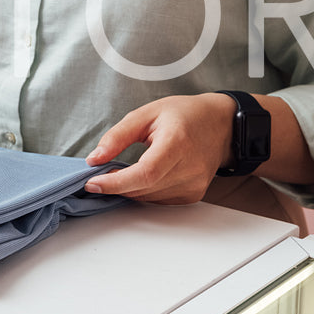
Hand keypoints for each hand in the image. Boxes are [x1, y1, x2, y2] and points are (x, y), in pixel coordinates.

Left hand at [82, 93, 236, 204]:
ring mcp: (194, 184)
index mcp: (177, 143)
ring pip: (148, 197)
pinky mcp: (193, 194)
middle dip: (116, 185)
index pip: (145, 173)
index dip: (116, 182)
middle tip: (99, 174)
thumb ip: (117, 136)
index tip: (92, 183)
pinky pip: (159, 200)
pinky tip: (140, 176)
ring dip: (128, 189)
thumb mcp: (146, 113)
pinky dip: (143, 191)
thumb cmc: (185, 115)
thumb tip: (95, 159)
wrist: (220, 125)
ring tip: (119, 172)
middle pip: (144, 187)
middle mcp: (189, 168)